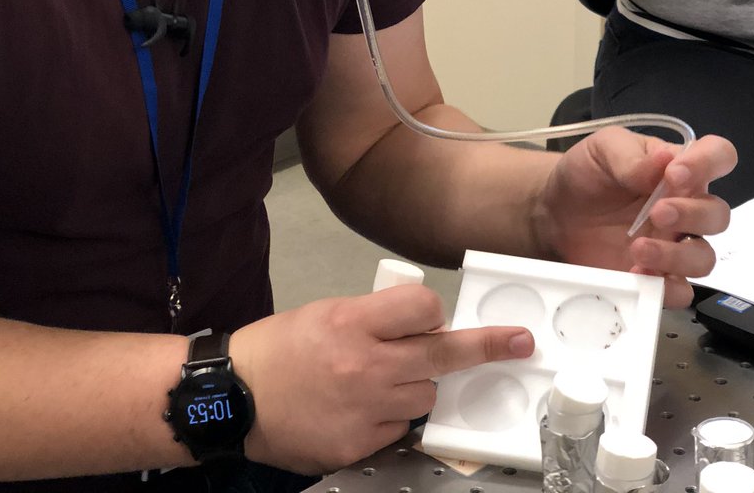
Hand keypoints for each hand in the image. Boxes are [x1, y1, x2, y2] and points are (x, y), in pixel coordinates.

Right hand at [229, 285, 533, 473]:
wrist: (235, 398)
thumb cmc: (277, 348)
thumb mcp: (324, 314)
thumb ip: (372, 320)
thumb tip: (419, 328)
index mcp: (352, 322)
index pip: (422, 307)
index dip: (432, 312)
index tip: (435, 317)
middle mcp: (365, 364)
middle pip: (442, 355)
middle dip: (484, 346)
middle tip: (518, 342)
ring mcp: (365, 409)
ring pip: (425, 395)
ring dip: (416, 385)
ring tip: (379, 380)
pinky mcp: (359, 445)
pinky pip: (399, 427)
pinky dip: (390, 417)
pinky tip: (360, 409)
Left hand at [534, 128, 735, 307]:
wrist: (555, 212)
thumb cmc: (586, 174)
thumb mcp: (603, 150)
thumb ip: (632, 155)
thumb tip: (664, 159)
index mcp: (678, 169)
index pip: (717, 156)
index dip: (708, 163)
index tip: (676, 174)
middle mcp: (685, 207)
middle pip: (717, 214)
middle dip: (693, 214)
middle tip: (657, 213)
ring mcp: (673, 244)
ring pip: (704, 258)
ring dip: (677, 256)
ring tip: (638, 249)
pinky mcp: (657, 275)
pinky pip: (680, 291)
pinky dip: (665, 288)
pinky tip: (638, 274)